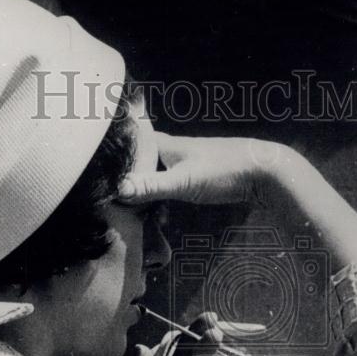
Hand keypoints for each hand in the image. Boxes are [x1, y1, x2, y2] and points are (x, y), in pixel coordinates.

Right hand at [117, 132, 286, 207]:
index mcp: (163, 145)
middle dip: (123, 175)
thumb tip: (117, 190)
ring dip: (142, 189)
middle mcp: (171, 151)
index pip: (128, 143)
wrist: (263, 171)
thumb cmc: (224, 170)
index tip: (93, 165)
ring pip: (153, 174)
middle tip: (106, 192)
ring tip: (126, 206)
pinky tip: (156, 212)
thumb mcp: (183, 182)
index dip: (110, 153)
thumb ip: (151, 187)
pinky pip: (167, 184)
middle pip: (138, 161)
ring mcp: (184, 163)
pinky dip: (158, 196)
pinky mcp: (195, 177)